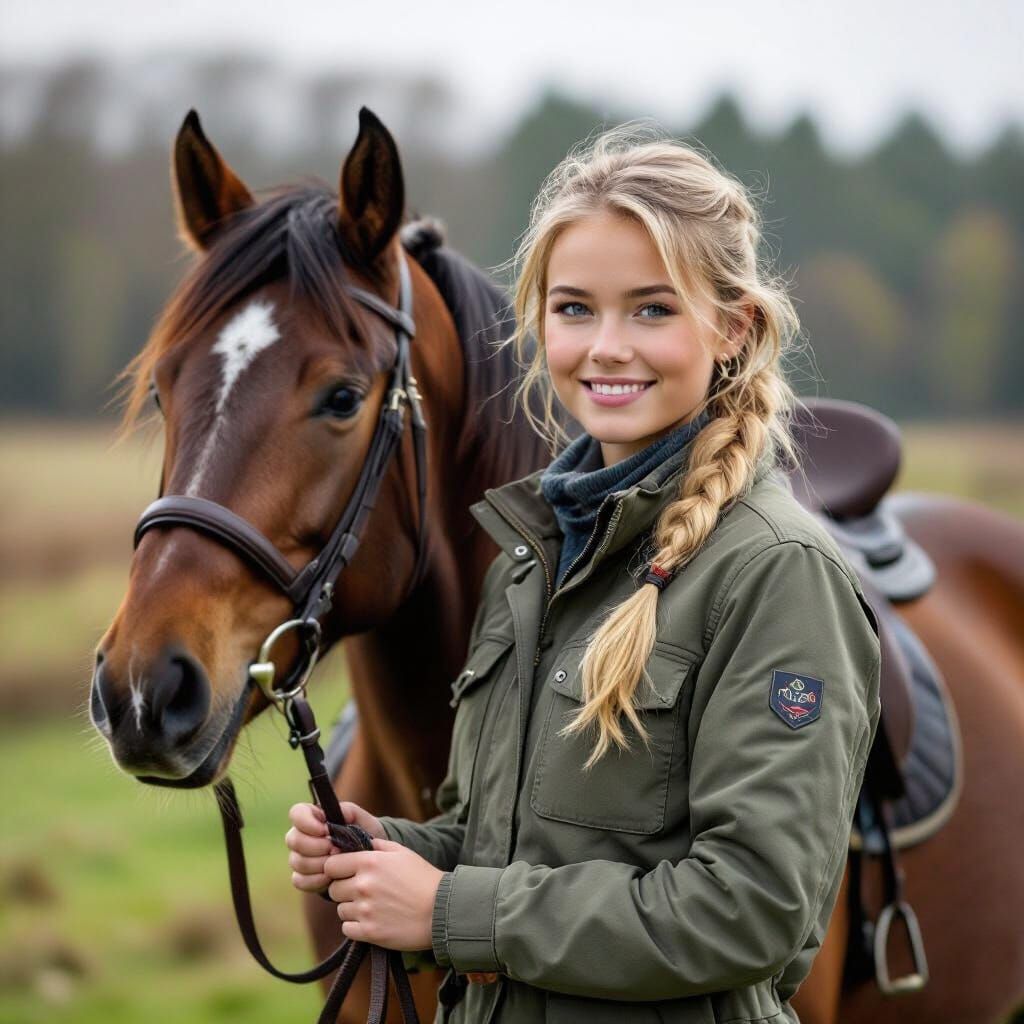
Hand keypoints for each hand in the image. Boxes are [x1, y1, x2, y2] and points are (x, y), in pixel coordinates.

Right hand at [286, 801, 385, 892]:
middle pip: (293, 839)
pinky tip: (331, 877)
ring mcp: (299, 858)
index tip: (326, 830)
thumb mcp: (362, 819)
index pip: (296, 813)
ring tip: (338, 862)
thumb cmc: (364, 833)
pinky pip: (299, 880)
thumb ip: (349, 811)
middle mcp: (301, 836)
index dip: (307, 822)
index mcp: (312, 817)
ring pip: (297, 861)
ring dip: (319, 863)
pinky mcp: (302, 878)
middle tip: (335, 849)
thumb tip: (334, 815)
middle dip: (316, 846)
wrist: (369, 860)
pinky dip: (316, 880)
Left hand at [324, 839, 443, 950]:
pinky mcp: (369, 932)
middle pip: (333, 889)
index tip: (345, 873)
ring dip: (352, 908)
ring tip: (373, 907)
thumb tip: (358, 843)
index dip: (337, 869)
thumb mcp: (402, 852)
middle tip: (362, 892)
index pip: (330, 865)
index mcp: (369, 862)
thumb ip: (376, 845)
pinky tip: (373, 920)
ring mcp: (365, 910)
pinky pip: (347, 928)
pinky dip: (356, 926)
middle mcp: (363, 885)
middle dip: (344, 890)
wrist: (441, 910)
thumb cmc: (423, 878)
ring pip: (341, 910)